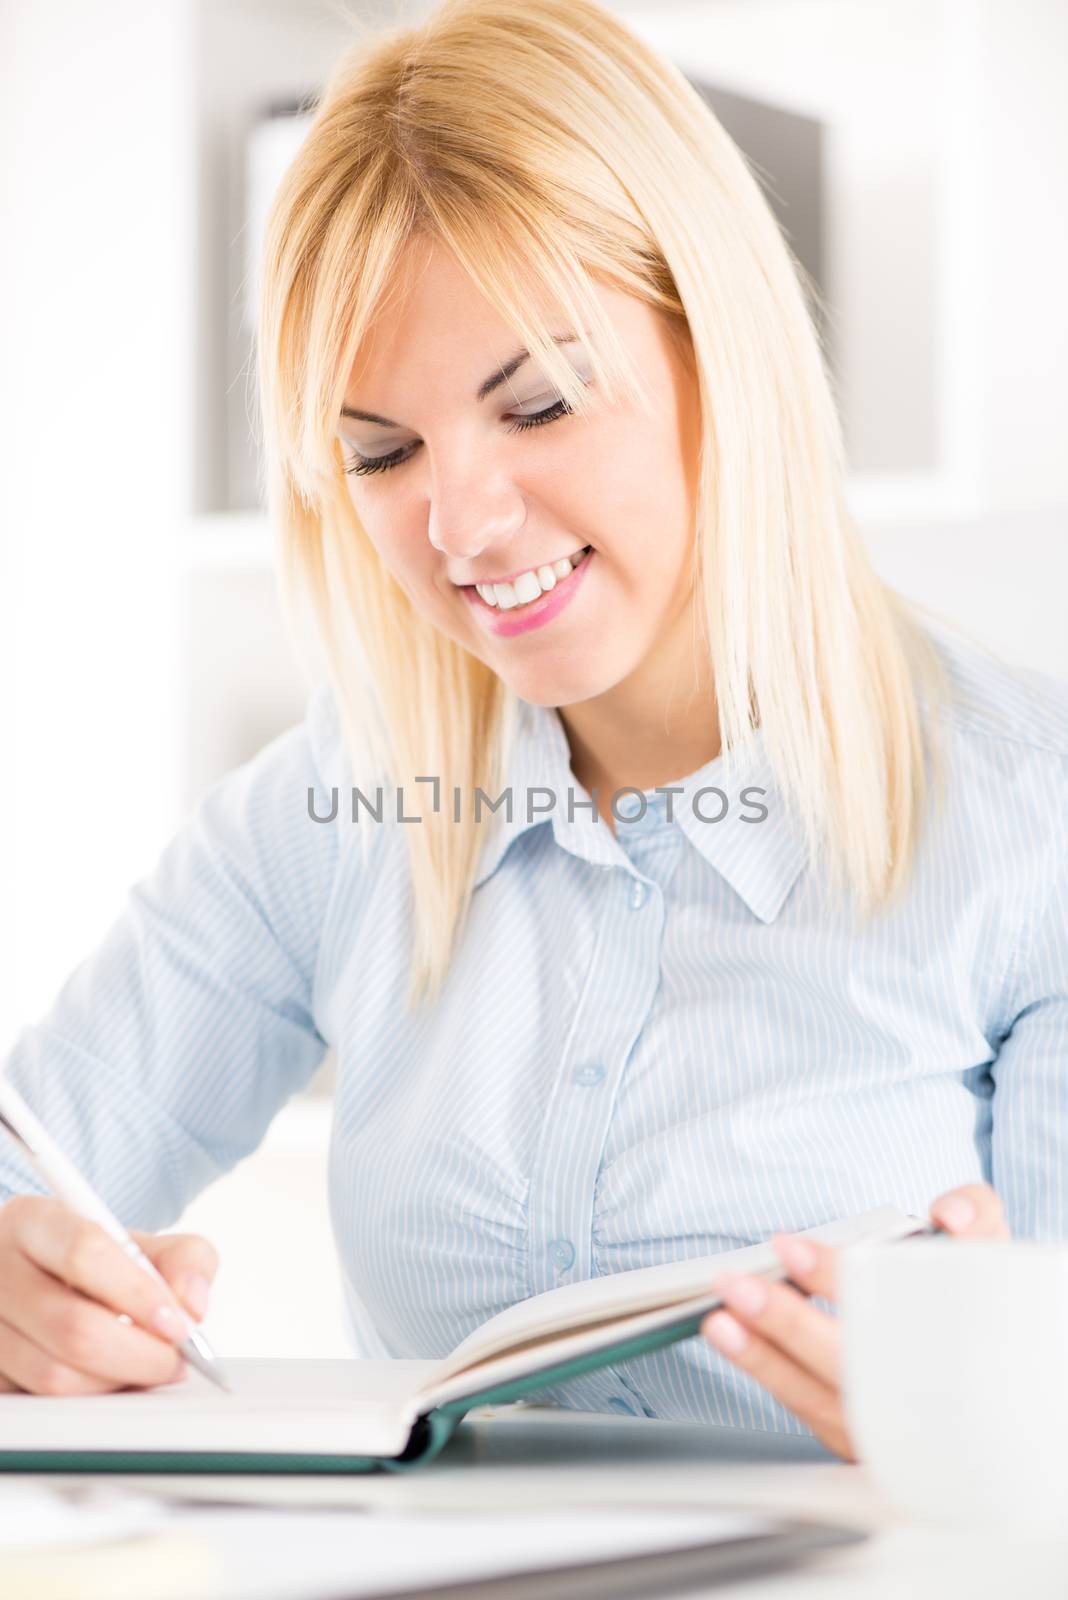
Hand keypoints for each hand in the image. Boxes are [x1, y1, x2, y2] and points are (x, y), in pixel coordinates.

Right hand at [0, 1195, 218, 1395]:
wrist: (48, 1281)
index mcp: (31, 1222)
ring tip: (146, 1367)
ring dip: (116, 1381)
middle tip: (174, 1360)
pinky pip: (41, 1401)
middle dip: (139, 1354)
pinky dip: (88, 1398)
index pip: (85, 1253)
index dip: (139, 1295)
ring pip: (55, 1374)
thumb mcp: (142, 1244)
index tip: (176, 1322)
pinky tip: (109, 1377)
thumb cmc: (98, 1264)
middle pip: (73, 1326)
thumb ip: (185, 1259)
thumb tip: (192, 1304)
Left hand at [700, 1183, 1009, 1459]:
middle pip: (849, 1366)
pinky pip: (808, 1411)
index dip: (841, 1280)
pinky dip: (769, 1375)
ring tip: (719, 1319)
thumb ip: (976, 1216)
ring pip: (820, 1399)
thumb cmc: (981, 1308)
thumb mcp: (995, 1258)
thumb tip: (951, 1211)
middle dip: (789, 1326)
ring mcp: (889, 1431)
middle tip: (737, 1286)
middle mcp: (925, 1399)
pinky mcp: (859, 1443)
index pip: (898, 1315)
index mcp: (962, 1348)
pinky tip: (734, 1339)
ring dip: (763, 1359)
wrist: (998, 1393)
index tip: (791, 1249)